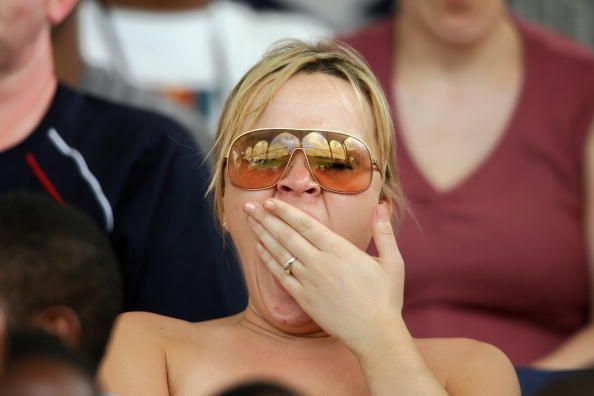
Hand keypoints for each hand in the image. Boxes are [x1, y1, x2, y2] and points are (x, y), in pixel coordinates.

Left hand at [244, 198, 406, 352]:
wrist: (374, 334)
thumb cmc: (386, 298)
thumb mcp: (392, 262)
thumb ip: (383, 232)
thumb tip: (381, 205)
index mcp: (339, 250)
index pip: (305, 224)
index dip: (284, 211)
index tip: (269, 201)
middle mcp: (319, 263)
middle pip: (286, 235)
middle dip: (266, 219)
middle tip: (248, 207)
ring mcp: (309, 281)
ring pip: (280, 253)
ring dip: (263, 235)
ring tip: (249, 222)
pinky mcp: (303, 298)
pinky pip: (280, 275)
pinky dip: (269, 260)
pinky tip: (260, 249)